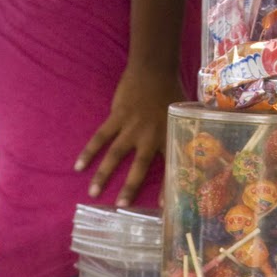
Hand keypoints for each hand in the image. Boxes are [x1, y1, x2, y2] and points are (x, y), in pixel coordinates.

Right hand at [75, 66, 181, 206]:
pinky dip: (89, 151)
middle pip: (139, 167)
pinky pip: (100, 137)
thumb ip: (186, 132)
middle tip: (120, 205)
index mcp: (168, 136)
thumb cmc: (171, 90)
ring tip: (92, 192)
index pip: (170, 166)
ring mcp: (131, 127)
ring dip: (103, 174)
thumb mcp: (184, 114)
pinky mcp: (116, 117)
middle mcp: (149, 135)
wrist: (154, 68)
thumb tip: (198, 145)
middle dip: (130, 187)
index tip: (163, 208)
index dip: (167, 187)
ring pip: (115, 155)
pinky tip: (78, 165)